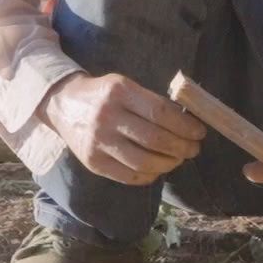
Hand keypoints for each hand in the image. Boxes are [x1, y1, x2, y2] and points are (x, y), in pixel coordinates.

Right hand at [44, 72, 204, 186]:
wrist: (63, 105)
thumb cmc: (103, 95)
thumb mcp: (124, 85)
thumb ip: (152, 102)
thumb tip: (187, 124)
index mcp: (119, 91)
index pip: (161, 112)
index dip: (185, 126)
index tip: (199, 132)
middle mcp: (107, 116)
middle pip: (155, 140)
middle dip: (182, 147)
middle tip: (194, 149)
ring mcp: (98, 142)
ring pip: (144, 162)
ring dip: (169, 164)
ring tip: (178, 159)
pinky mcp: (93, 163)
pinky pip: (129, 177)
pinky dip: (150, 176)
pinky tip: (158, 169)